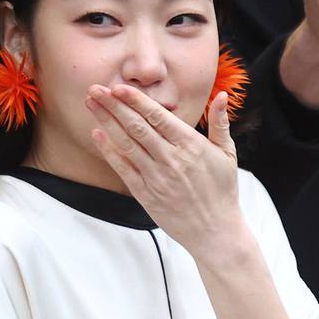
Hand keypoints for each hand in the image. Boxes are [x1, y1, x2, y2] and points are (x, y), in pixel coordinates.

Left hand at [86, 84, 241, 259]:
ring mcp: (156, 178)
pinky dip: (109, 151)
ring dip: (106, 122)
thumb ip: (220, 122)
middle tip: (95, 88)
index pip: (157, 116)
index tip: (118, 87)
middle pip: (136, 126)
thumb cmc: (222, 191)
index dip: (135, 100)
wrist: (215, 231)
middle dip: (113, 105)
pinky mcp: (146, 194)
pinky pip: (123, 169)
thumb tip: (221, 95)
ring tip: (91, 104)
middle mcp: (171, 159)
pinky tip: (97, 134)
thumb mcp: (227, 154)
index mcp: (191, 145)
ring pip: (126, 144)